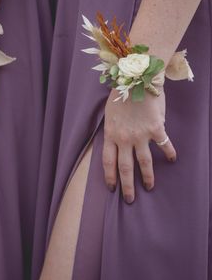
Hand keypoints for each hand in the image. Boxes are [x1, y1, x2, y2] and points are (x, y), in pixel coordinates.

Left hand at [102, 88, 175, 203]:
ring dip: (147, 177)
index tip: (112, 188)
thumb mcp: (110, 114)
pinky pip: (163, 145)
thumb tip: (122, 141)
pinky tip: (172, 160)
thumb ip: (115, 130)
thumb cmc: (121, 94)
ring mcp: (140, 135)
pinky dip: (168, 153)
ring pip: (144, 162)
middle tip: (129, 200)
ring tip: (149, 187)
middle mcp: (124, 138)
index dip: (109, 176)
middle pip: (124, 167)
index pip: (107, 161)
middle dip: (126, 185)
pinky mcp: (156, 129)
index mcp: (110, 134)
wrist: (137, 79)